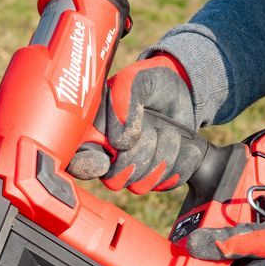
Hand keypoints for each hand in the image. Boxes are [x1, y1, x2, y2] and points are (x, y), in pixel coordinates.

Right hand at [68, 54, 201, 193]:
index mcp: (93, 133)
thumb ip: (123, 100)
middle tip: (152, 128)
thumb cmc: (150, 82)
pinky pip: (167, 184)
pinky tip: (187, 146)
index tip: (105, 157)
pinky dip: (181, 164)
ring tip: (170, 132)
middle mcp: (109, 157)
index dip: (87, 166)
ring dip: (162, 157)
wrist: (182, 89)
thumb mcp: (135, 80)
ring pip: (141, 185)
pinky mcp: (158, 177)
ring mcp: (134, 170)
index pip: (77, 161)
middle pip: (114, 180)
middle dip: (139, 155)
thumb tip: (120, 139)